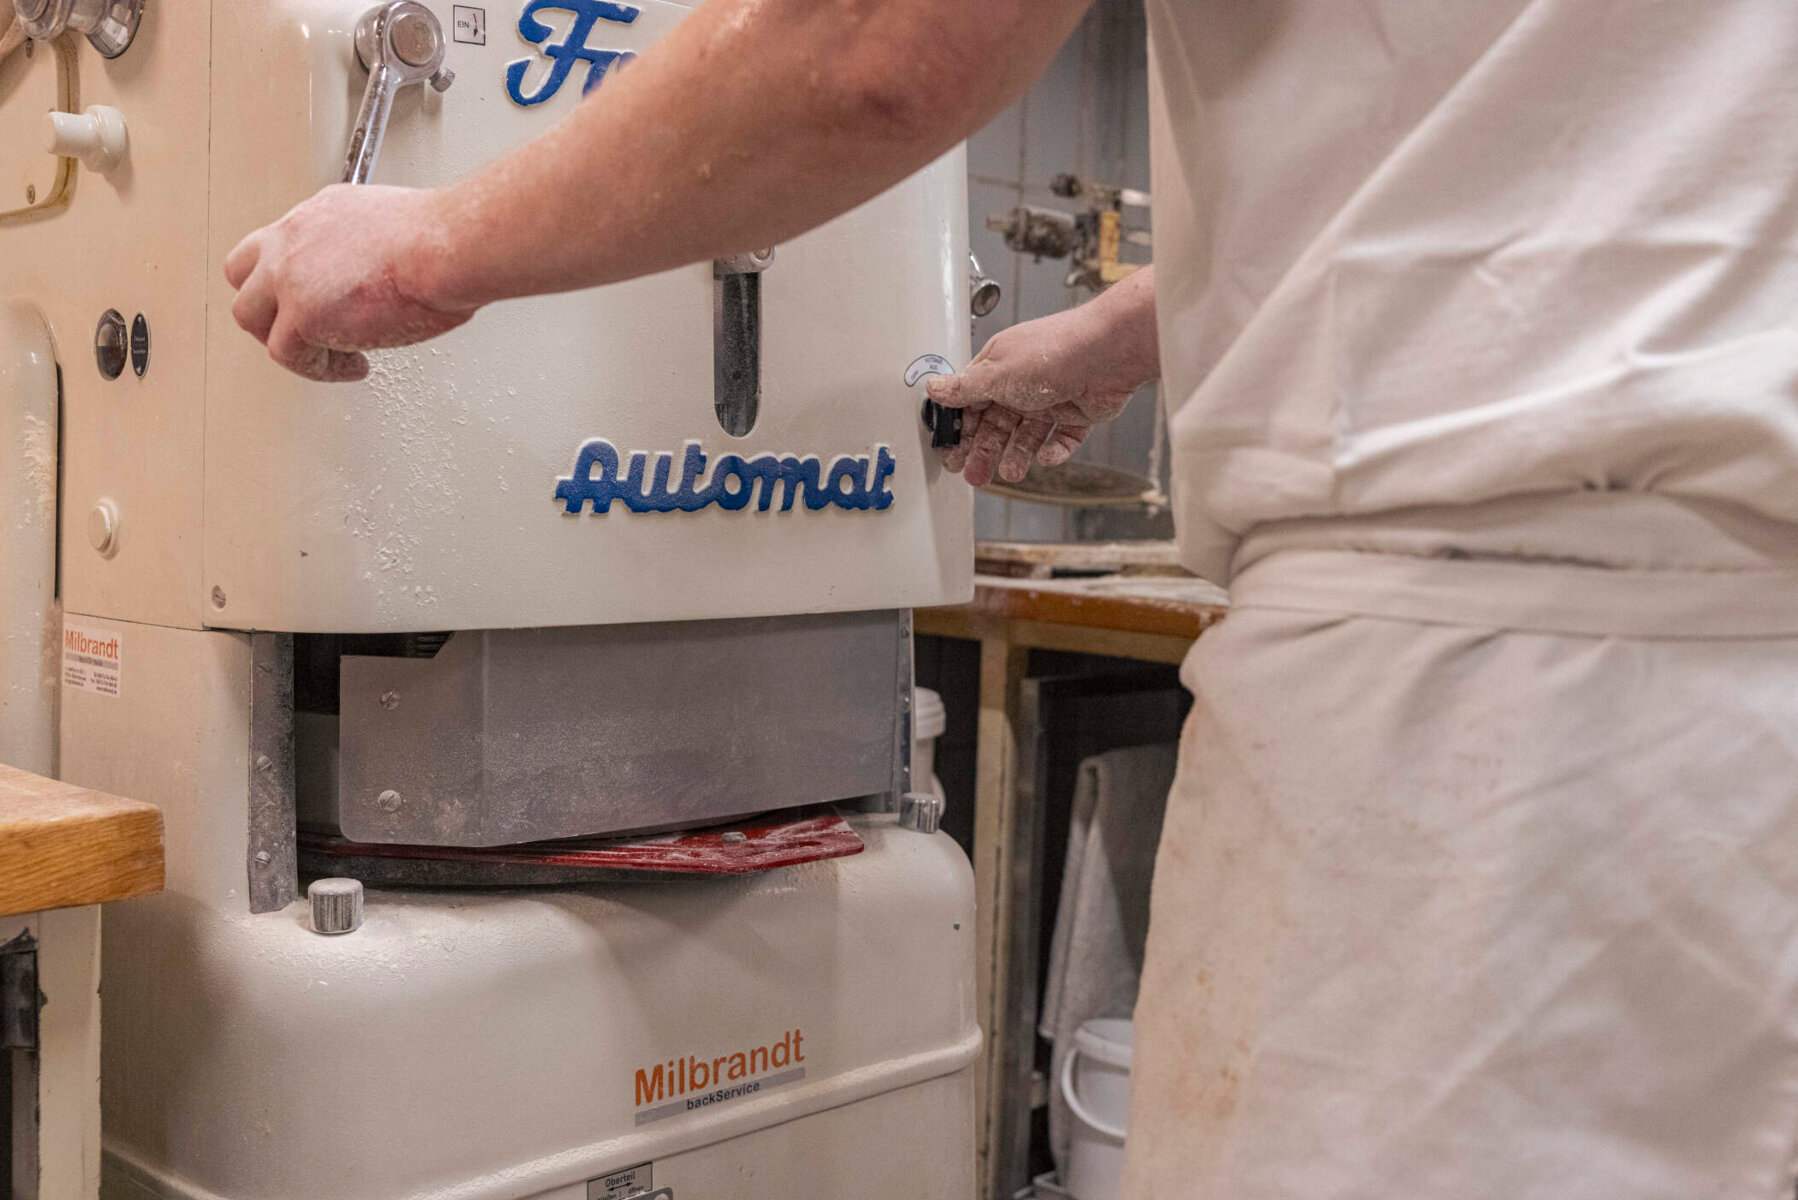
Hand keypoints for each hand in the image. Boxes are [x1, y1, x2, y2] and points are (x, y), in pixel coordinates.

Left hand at [224, 184, 474, 382]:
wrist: (445, 248)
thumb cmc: (441, 241)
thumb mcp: (394, 227)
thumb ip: (370, 250)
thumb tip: (383, 280)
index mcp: (319, 214)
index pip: (277, 244)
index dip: (289, 278)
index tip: (315, 297)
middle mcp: (294, 238)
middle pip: (243, 276)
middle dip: (268, 308)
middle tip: (301, 332)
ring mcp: (290, 275)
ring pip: (252, 317)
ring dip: (288, 342)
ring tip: (329, 356)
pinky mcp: (301, 314)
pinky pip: (288, 354)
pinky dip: (320, 368)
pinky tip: (353, 366)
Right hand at [926, 267, 1157, 486]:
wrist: (1108, 353)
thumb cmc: (1053, 351)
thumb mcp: (997, 373)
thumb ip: (965, 388)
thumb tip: (934, 387)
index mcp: (999, 367)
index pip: (971, 402)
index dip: (960, 428)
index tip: (950, 452)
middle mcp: (1023, 383)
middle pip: (997, 424)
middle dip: (984, 450)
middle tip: (973, 475)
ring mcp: (1051, 398)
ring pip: (1027, 435)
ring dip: (1016, 455)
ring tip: (1010, 472)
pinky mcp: (1078, 413)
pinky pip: (1062, 439)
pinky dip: (1054, 450)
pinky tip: (1046, 457)